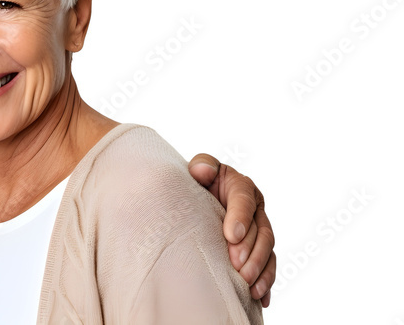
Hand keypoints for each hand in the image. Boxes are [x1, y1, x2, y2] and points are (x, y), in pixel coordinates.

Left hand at [188, 153, 275, 306]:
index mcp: (242, 186)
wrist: (198, 198)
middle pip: (260, 230)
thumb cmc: (197, 182)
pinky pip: (268, 267)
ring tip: (247, 285)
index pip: (244, 199)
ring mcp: (259, 230)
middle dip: (251, 250)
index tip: (230, 236)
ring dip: (260, 269)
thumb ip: (202, 165)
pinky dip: (266, 282)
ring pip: (267, 251)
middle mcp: (255, 209)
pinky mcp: (259, 249)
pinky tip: (261, 298)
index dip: (239, 217)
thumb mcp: (199, 169)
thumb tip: (203, 170)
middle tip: (237, 267)